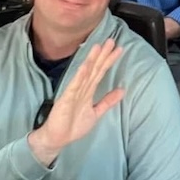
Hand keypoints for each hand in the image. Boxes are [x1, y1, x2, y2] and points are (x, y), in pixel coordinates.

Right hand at [27, 39, 124, 165]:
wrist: (57, 139)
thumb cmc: (73, 126)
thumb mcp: (96, 113)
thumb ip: (108, 101)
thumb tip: (122, 90)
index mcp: (88, 91)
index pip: (100, 72)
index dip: (109, 60)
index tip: (119, 49)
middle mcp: (82, 88)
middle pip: (94, 69)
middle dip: (103, 55)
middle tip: (111, 40)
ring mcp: (73, 92)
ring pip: (85, 74)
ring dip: (91, 60)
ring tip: (98, 46)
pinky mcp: (66, 99)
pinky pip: (74, 86)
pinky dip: (80, 76)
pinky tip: (85, 66)